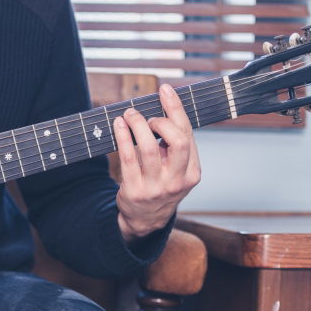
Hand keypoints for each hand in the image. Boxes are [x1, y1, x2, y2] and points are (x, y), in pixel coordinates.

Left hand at [112, 83, 200, 240]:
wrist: (145, 220)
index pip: (187, 135)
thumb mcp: (177, 171)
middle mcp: (176, 181)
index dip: (176, 109)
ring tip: (130, 114)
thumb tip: (164, 108)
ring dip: (138, 125)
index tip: (165, 90)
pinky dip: (123, 137)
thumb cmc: (161, 186)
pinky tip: (119, 125)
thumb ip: (176, 146)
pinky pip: (127, 158)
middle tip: (148, 117)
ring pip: (149, 148)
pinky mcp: (134, 191)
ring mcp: (155, 188)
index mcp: (192, 173)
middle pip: (177, 141)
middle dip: (161, 121)